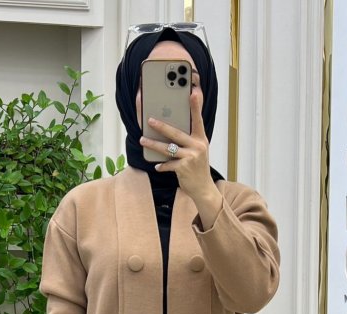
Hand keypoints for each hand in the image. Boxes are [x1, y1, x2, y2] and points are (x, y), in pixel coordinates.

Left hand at [140, 84, 214, 200]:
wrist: (203, 188)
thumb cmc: (197, 166)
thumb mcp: (197, 149)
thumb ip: (187, 137)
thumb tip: (168, 125)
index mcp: (201, 139)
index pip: (198, 119)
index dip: (196, 106)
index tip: (193, 92)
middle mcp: (198, 146)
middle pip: (176, 133)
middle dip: (161, 126)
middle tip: (149, 120)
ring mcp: (192, 157)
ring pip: (168, 148)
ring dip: (153, 144)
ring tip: (143, 140)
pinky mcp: (184, 168)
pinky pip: (168, 164)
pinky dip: (162, 166)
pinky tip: (157, 166)